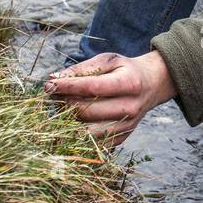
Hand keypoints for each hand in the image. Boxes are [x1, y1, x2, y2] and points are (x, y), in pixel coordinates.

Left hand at [44, 51, 176, 146]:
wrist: (153, 85)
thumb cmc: (125, 70)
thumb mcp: (108, 61)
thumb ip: (82, 69)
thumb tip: (53, 79)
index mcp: (129, 83)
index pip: (92, 88)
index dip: (67, 87)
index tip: (49, 84)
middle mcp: (130, 107)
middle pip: (86, 111)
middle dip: (64, 103)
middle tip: (54, 94)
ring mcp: (127, 126)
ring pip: (86, 131)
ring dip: (67, 120)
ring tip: (62, 106)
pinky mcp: (122, 138)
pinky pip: (92, 141)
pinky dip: (77, 131)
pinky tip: (73, 118)